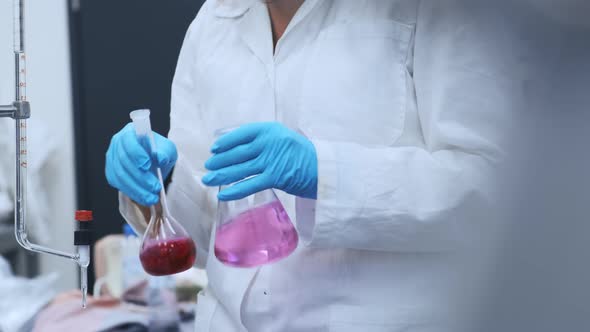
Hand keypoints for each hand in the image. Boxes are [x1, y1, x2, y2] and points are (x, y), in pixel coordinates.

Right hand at [105, 123, 176, 205]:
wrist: (155, 163)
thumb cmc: (160, 152)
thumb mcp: (167, 149)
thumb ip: (165, 152)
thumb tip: (160, 158)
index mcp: (130, 132)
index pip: (128, 141)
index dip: (136, 153)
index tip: (147, 165)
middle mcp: (117, 144)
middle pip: (124, 161)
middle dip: (141, 177)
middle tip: (155, 187)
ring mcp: (112, 159)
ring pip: (120, 176)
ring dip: (137, 188)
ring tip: (152, 197)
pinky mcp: (112, 173)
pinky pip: (119, 184)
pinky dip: (132, 193)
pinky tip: (144, 198)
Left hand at [202, 122, 317, 200]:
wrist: (323, 168)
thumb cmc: (303, 154)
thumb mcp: (283, 138)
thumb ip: (264, 141)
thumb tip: (240, 149)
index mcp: (270, 130)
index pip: (242, 134)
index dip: (226, 142)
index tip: (215, 148)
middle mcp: (268, 142)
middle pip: (237, 152)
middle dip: (220, 160)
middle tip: (208, 166)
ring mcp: (271, 160)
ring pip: (239, 169)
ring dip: (221, 175)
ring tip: (208, 179)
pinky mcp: (274, 177)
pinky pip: (249, 184)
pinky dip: (234, 190)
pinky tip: (222, 194)